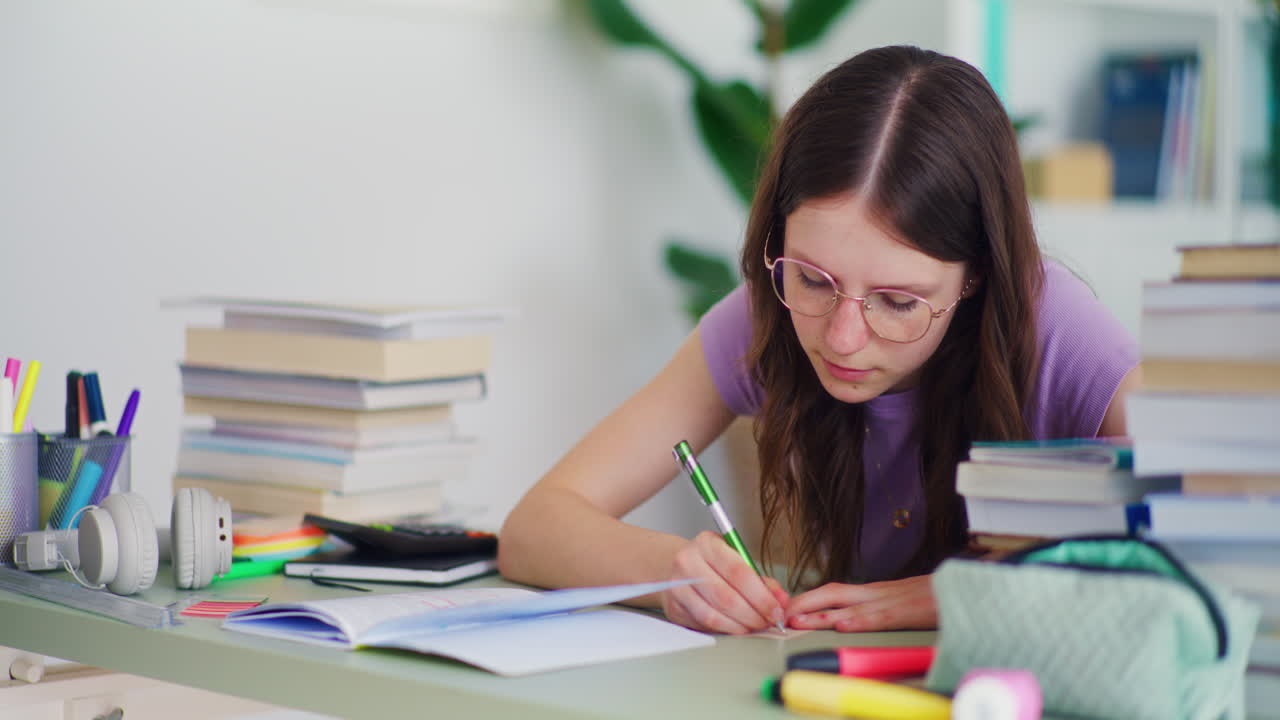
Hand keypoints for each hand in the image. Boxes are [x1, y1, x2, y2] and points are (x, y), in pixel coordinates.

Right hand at [662, 531, 789, 633]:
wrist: (677, 568)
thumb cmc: (712, 565)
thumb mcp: (736, 560)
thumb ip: (760, 580)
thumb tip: (782, 600)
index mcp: (707, 543)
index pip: (738, 572)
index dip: (761, 596)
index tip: (777, 609)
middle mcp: (688, 562)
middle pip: (726, 596)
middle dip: (753, 614)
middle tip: (769, 621)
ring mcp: (677, 586)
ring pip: (713, 614)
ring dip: (740, 625)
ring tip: (755, 626)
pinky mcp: (674, 607)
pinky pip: (703, 624)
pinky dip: (725, 629)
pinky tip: (738, 628)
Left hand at [785, 575, 936, 631]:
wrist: (968, 588)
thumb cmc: (937, 598)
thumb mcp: (903, 601)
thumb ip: (880, 608)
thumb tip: (853, 618)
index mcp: (876, 591)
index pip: (835, 591)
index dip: (809, 598)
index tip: (787, 607)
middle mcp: (878, 592)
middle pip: (833, 592)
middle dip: (804, 602)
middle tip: (780, 612)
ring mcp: (891, 601)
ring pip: (849, 605)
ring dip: (820, 613)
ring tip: (797, 620)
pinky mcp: (908, 612)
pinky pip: (879, 616)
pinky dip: (859, 620)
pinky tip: (843, 624)